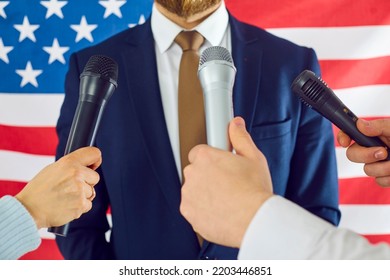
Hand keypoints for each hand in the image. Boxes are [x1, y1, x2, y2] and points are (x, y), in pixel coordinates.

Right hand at [15, 146, 101, 228]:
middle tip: (70, 188)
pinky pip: (88, 205)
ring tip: (65, 197)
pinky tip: (67, 205)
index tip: (93, 165)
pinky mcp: (81, 204)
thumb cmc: (40, 190)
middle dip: (87, 183)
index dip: (96, 160)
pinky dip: (80, 207)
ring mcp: (79, 189)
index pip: (94, 153)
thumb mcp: (53, 169)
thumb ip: (71, 166)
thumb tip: (87, 166)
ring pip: (92, 192)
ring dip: (82, 196)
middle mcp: (76, 173)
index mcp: (69, 162)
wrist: (29, 209)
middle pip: (95, 177)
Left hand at [180, 117, 272, 247]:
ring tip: (226, 199)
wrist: (255, 220)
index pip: (198, 152)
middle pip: (195, 171)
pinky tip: (220, 210)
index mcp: (205, 157)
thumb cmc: (256, 191)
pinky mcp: (188, 213)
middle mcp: (193, 174)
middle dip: (208, 176)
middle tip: (227, 184)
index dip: (211, 160)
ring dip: (204, 193)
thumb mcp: (254, 158)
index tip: (220, 166)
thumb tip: (235, 124)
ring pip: (193, 190)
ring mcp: (188, 194)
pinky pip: (192, 208)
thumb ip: (240, 138)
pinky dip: (202, 210)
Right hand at [337, 118, 389, 185]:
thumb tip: (360, 124)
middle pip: (352, 155)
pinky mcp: (384, 177)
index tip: (345, 142)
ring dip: (384, 168)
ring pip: (367, 170)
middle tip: (383, 152)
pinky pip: (379, 181)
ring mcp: (377, 164)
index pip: (350, 134)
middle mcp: (372, 149)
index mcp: (373, 135)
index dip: (343, 137)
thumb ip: (379, 126)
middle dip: (365, 155)